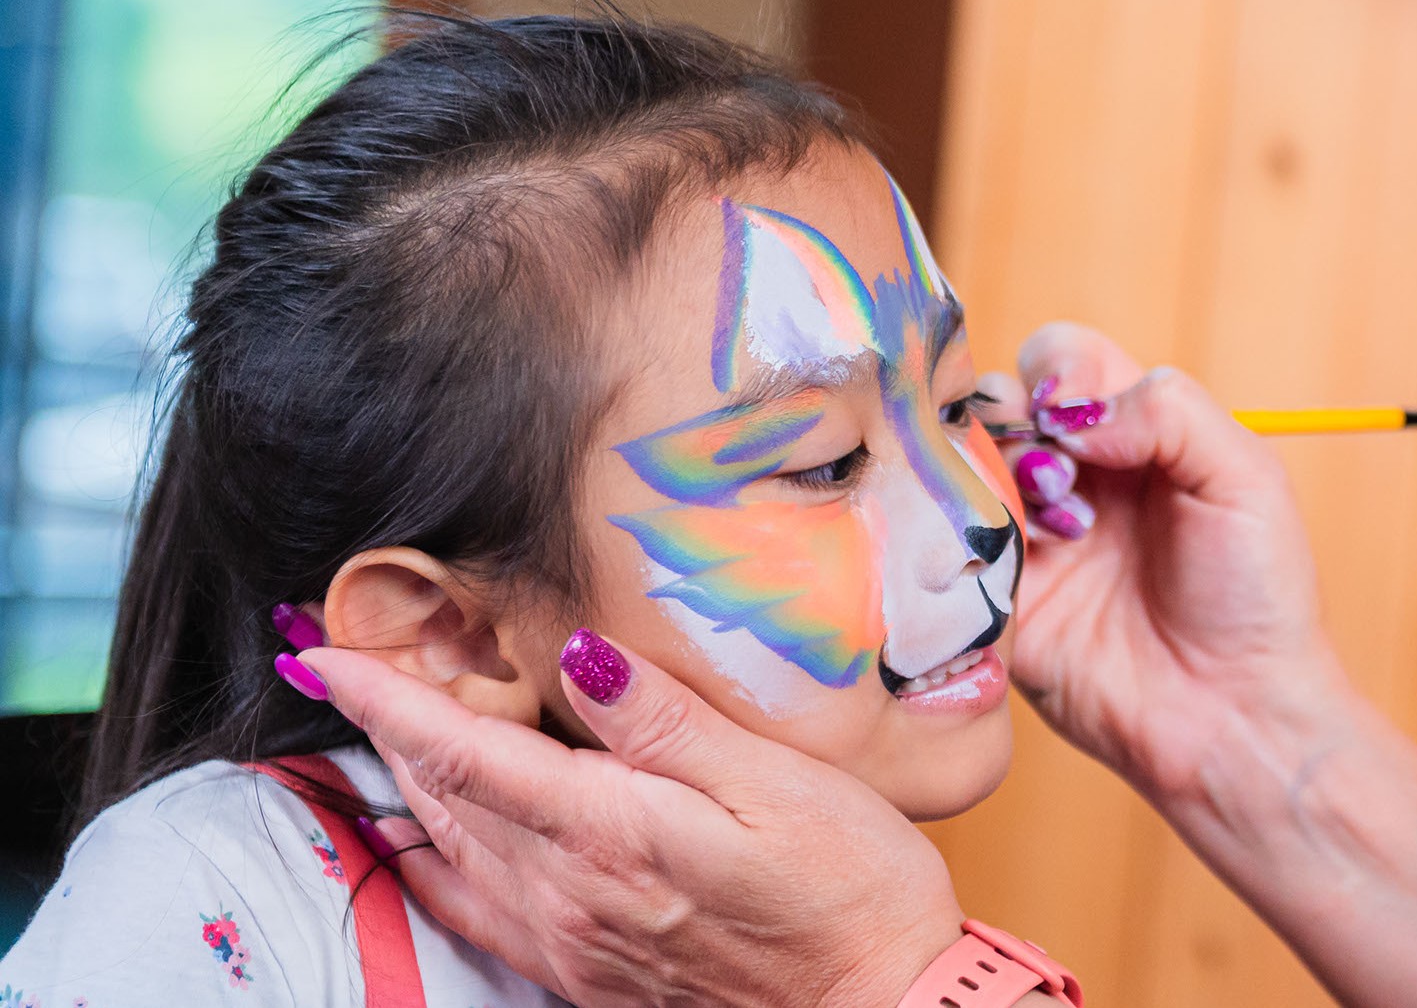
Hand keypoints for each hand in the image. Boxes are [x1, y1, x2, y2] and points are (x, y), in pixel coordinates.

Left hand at [298, 635, 959, 1007]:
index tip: (325, 654)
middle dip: (386, 728)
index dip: (390, 699)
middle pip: (445, 797)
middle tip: (340, 666)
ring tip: (377, 730)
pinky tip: (421, 846)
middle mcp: (572, 891)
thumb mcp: (776, 780)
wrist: (881, 1007)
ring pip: (455, 849)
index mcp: (611, 831)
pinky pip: (480, 913)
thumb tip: (581, 658)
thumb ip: (667, 721)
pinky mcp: (590, 973)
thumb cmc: (850, 890)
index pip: (468, 753)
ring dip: (406, 786)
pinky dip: (434, 866)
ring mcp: (575, 939)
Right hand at [977, 323, 1352, 808]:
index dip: (1058, 372)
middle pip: (999, 403)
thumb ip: (1168, 411)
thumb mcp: (1245, 478)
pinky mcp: (994, 601)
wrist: (1234, 719)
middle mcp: (1073, 479)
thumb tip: (1075, 411)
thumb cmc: (1258, 598)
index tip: (1072, 414)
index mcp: (1136, 436)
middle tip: (1062, 479)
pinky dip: (961, 537)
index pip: (1064, 360)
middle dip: (1016, 422)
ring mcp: (1029, 539)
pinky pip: (941, 547)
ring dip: (993, 478)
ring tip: (1058, 530)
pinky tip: (1015, 561)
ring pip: (960, 467)